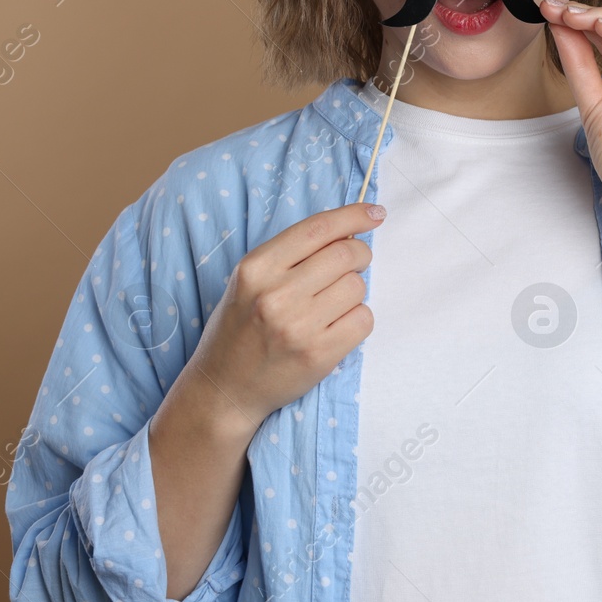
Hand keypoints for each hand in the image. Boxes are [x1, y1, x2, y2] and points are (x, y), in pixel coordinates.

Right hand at [185, 202, 382, 426]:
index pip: (318, 228)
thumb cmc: (243, 328)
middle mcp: (276, 294)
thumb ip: (293, 255)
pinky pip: (363, 319)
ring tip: (330, 305)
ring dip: (354, 291)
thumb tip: (350, 232)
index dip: (354, 215)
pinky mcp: (319, 354)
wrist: (225, 388)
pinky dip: (357, 319)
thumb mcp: (251, 281)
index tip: (375, 213)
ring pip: (357, 287)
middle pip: (346, 254)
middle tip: (353, 265)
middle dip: (360, 255)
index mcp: (256, 268)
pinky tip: (335, 327)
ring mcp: (298, 326)